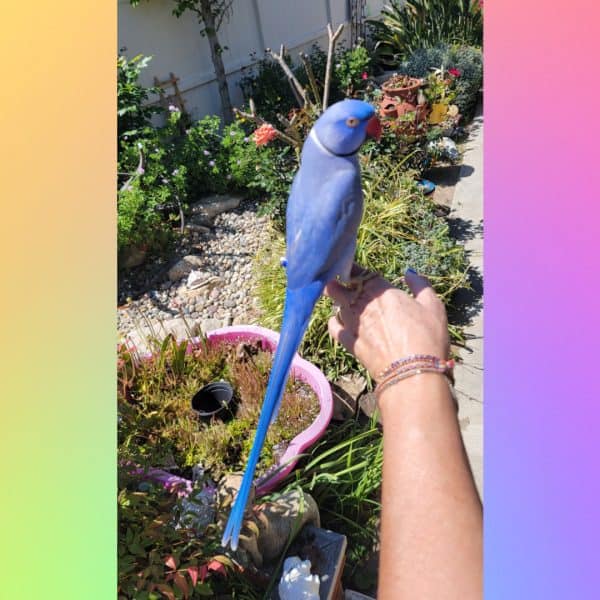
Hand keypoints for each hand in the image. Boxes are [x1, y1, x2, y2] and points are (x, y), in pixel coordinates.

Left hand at [324, 266, 449, 378]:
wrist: (412, 371)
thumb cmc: (426, 336)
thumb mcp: (433, 306)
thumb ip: (420, 285)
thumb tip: (409, 273)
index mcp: (381, 290)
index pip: (358, 272)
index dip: (353, 269)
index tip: (353, 269)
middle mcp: (361, 303)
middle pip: (338, 287)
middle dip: (338, 283)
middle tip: (341, 283)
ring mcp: (352, 322)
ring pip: (335, 305)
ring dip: (338, 301)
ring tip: (345, 302)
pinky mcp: (347, 341)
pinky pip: (333, 326)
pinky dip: (334, 321)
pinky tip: (339, 321)